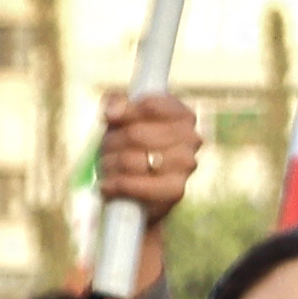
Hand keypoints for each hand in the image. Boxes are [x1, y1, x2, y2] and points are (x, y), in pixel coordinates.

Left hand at [95, 83, 206, 214]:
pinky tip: (108, 185)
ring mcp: (187, 164)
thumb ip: (117, 104)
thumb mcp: (121, 120)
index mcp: (182, 115)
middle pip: (136, 134)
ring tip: (108, 167)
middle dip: (113, 143)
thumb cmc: (129, 148)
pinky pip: (138, 185)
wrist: (139, 194)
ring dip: (111, 165)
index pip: (151, 105)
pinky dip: (117, 185)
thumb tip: (112, 112)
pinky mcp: (177, 191)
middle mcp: (192, 138)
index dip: (126, 112)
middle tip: (105, 149)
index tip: (110, 118)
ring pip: (131, 160)